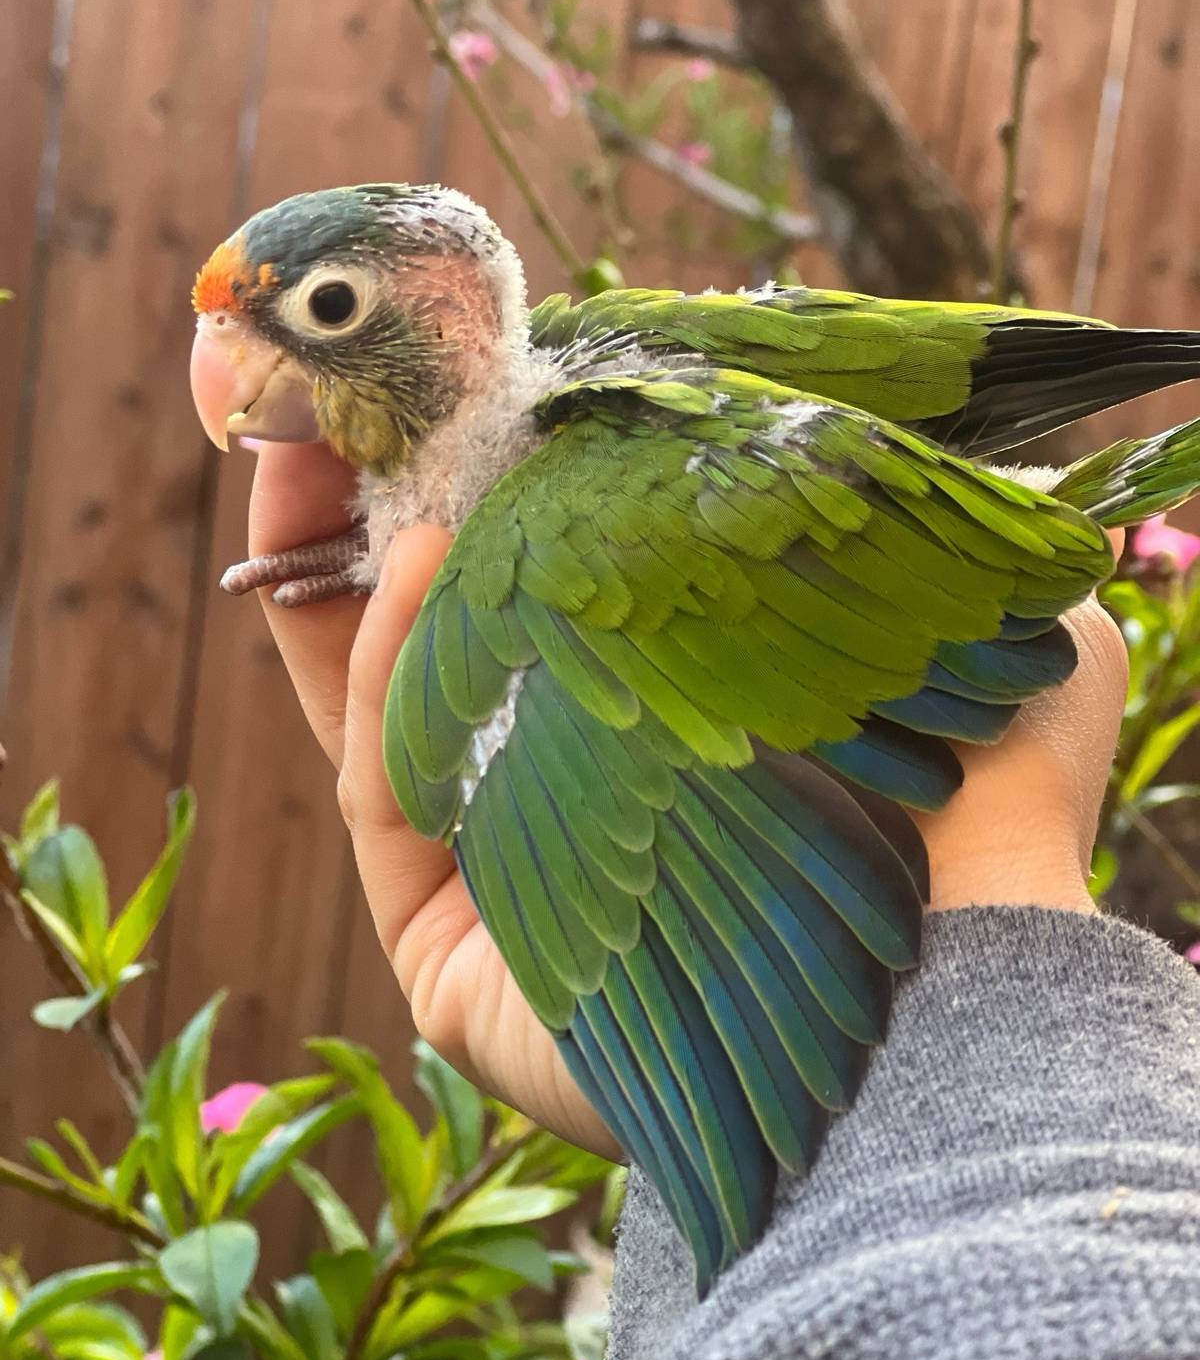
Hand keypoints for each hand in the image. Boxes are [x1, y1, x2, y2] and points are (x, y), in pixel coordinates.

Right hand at [247, 446, 1125, 1151]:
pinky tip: (410, 559)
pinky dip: (378, 673)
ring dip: (330, 580)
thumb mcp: (938, 607)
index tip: (443, 383)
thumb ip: (893, 522)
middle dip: (360, 524)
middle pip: (430, 647)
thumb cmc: (957, 795)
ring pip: (380, 711)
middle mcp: (576, 798)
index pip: (536, 600)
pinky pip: (382, 790)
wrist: (949, 977)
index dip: (477, 492)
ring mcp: (499, 879)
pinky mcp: (440, 953)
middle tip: (316, 406)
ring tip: (308, 454)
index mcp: (666, 724)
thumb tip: (863, 432)